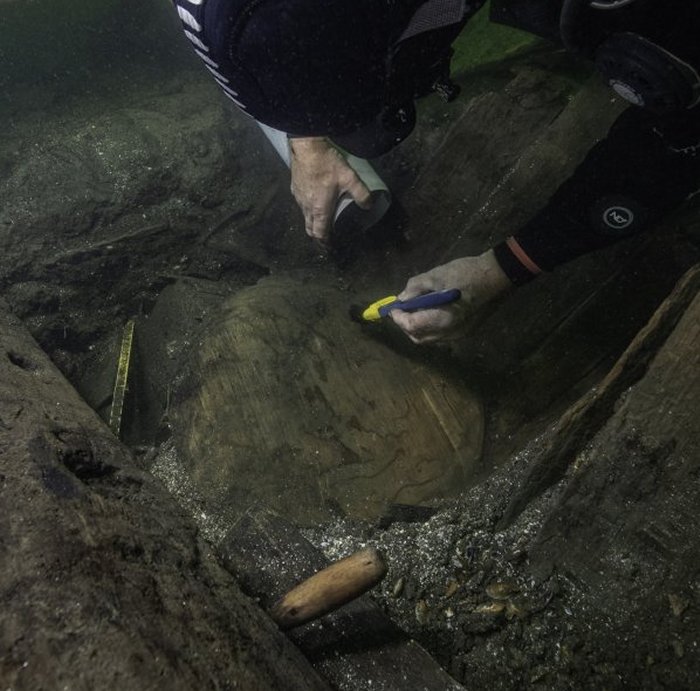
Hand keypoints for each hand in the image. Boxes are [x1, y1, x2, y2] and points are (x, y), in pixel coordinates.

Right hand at [289, 137, 371, 242]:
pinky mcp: (295, 188)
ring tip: (322, 221)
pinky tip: (315, 202)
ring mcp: (299, 198)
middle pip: (310, 228)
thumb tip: (369, 206)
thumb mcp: (350, 178)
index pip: (320, 233)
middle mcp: (307, 207)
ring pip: (305, 217)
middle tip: (326, 239)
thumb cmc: (327, 164)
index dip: (325, 243)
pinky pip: (301, 205)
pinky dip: (308, 209)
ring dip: (313, 222)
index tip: (329, 247)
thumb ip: (361, 193)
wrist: (307, 147)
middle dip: (317, 236)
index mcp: (320, 209)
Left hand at [389, 250, 512, 343]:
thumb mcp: (437, 275)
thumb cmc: (467, 273)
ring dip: (418, 328)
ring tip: (416, 310)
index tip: (393, 308)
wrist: (498, 276)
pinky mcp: (466, 332)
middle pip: (418, 337)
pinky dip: (430, 328)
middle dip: (406, 325)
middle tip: (402, 310)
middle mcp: (449, 333)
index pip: (411, 326)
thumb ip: (415, 288)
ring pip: (430, 339)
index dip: (398, 318)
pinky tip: (431, 313)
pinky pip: (441, 336)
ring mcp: (459, 335)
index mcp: (442, 319)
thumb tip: (402, 298)